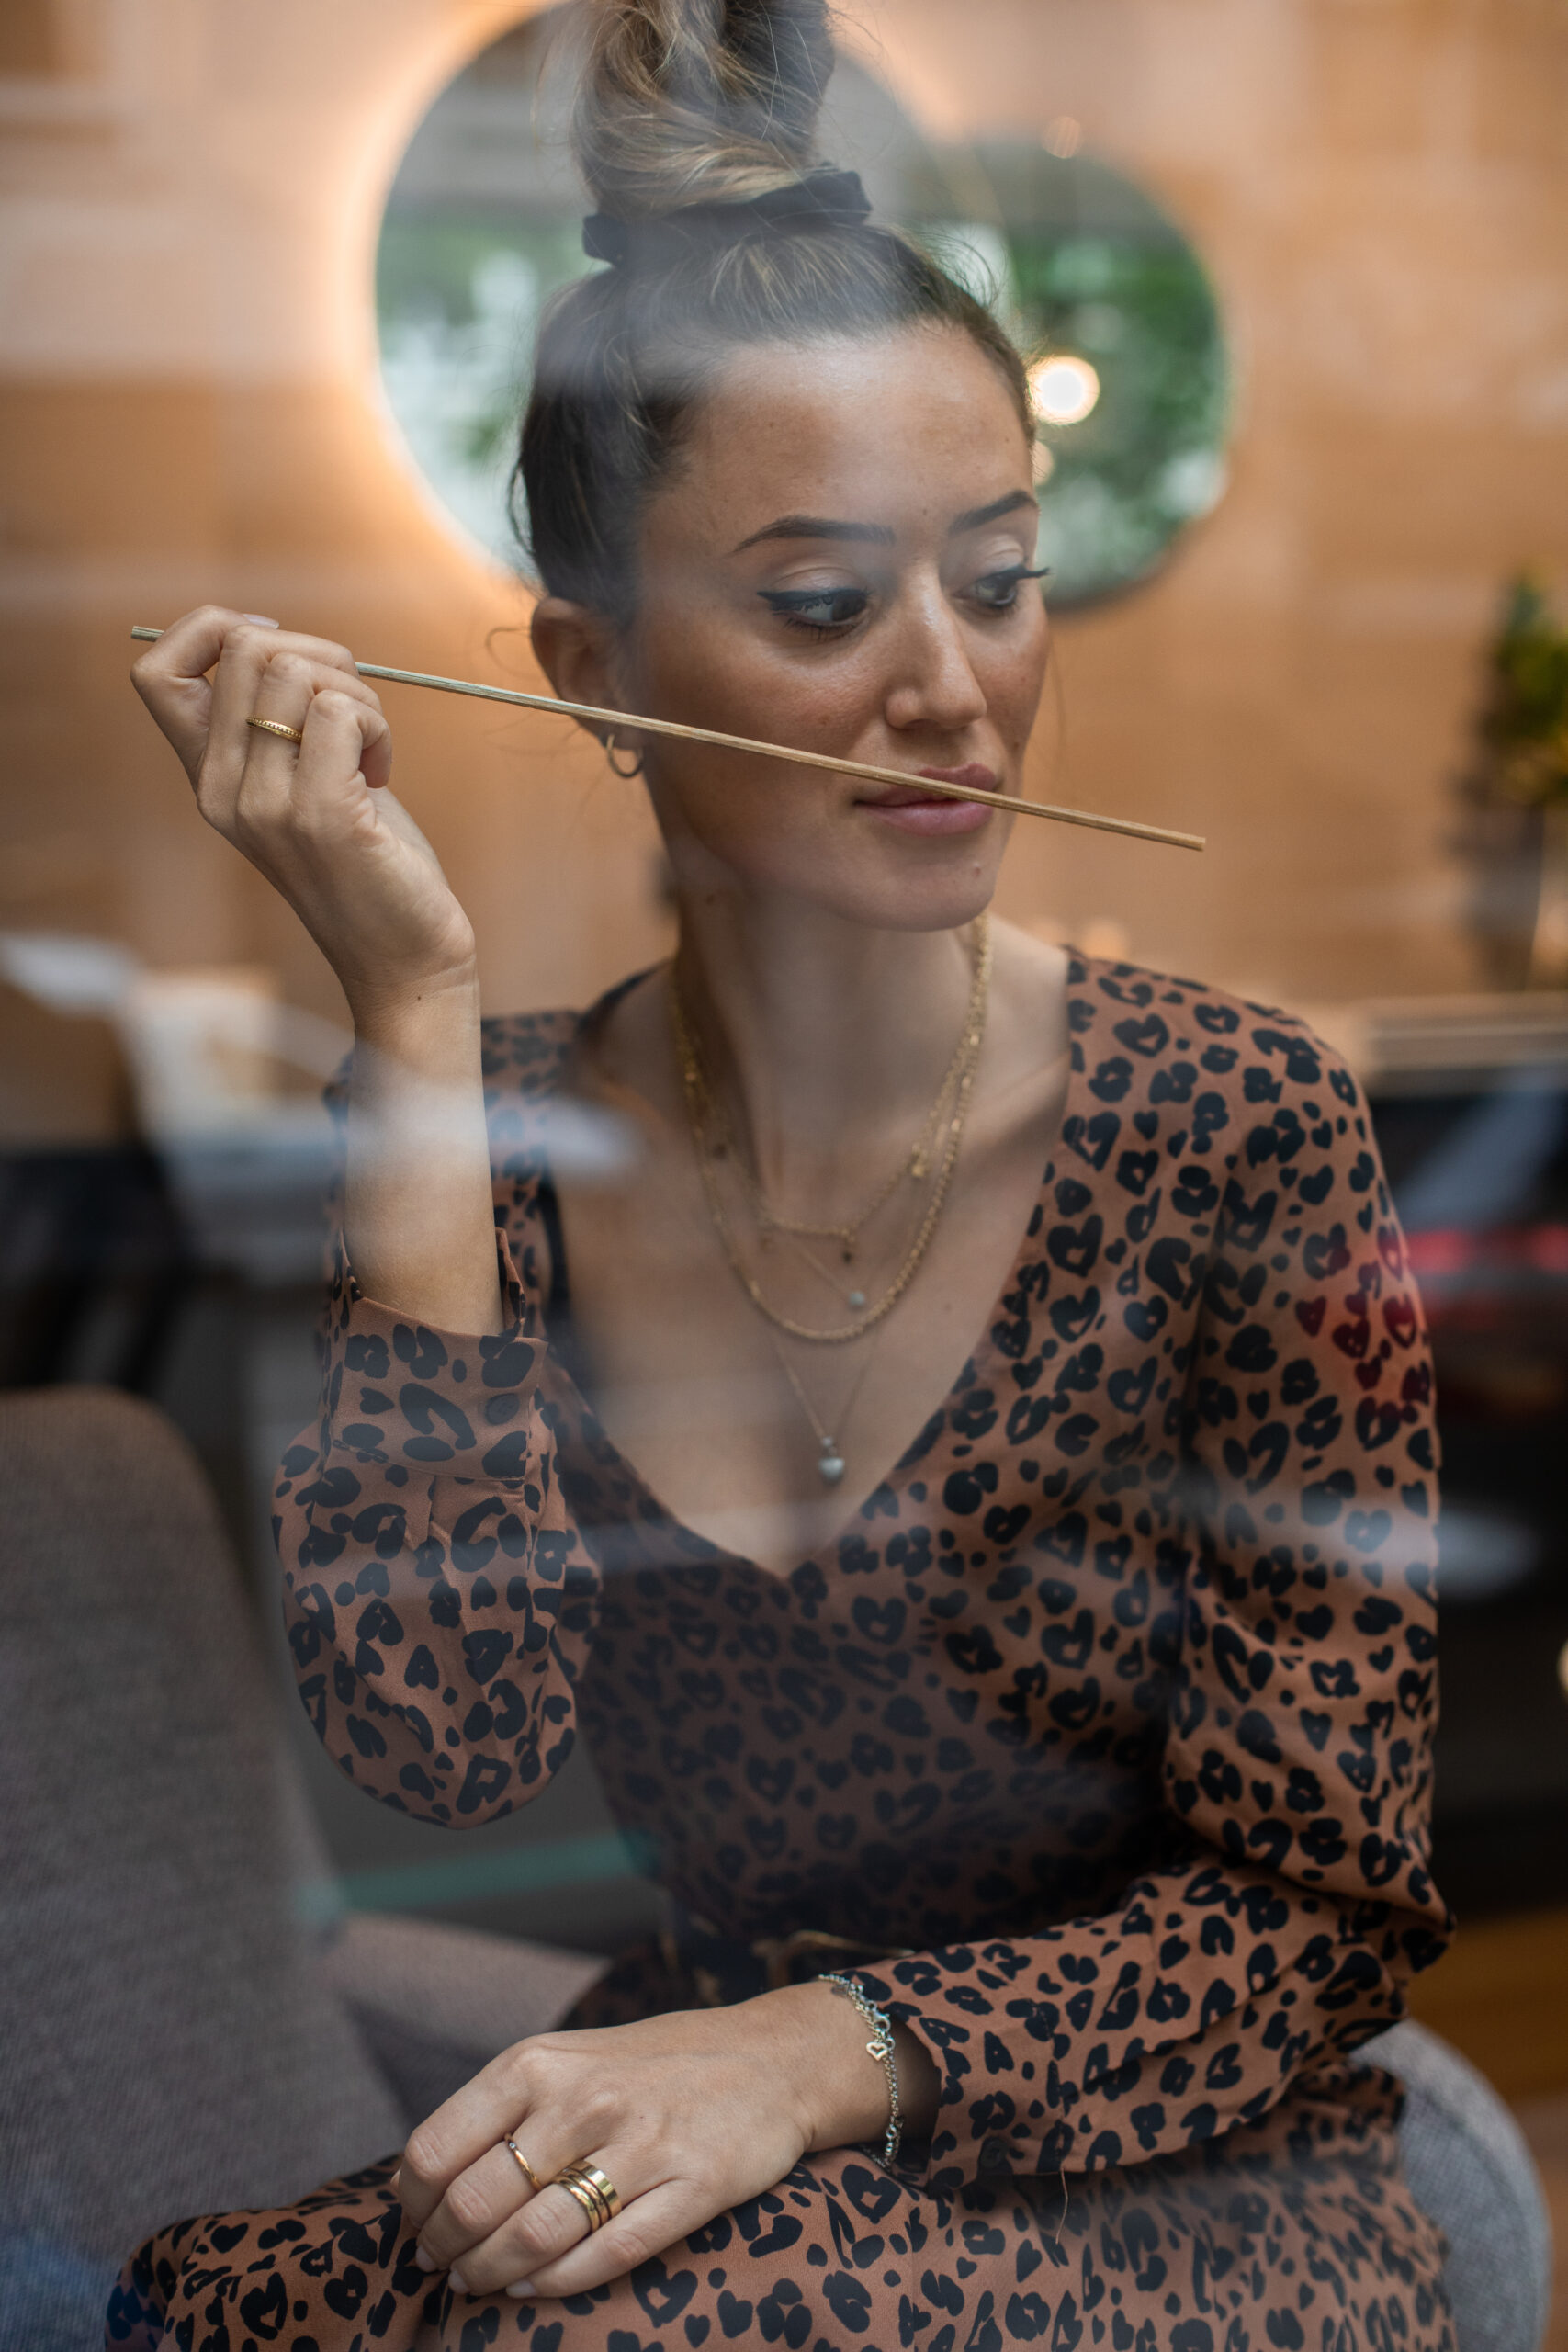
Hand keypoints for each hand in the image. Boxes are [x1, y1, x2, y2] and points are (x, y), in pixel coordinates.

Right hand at [131, 606, 475, 1013]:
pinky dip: (376, 723)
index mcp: (207, 779)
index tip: (280, 651)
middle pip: (243, 648)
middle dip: (319, 656)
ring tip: (368, 748)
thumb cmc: (365, 861)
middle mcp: (221, 790)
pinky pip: (338, 709)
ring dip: (356, 693)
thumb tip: (270, 638)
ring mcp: (265, 804)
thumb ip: (273, 723)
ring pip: (295, 670)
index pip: (155, 670)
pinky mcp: (320, 814)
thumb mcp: (302, 783)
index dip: (212, 629)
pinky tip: (381, 770)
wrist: (401, 957)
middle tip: (353, 714)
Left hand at [394, 1982, 913, 2302]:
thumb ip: (506, 2109)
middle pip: (478, 2202)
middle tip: (447, 2265)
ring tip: (481, 2284)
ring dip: (493, 2276)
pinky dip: (557, 2285)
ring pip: (534, 2237)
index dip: (414, 2204)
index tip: (418, 2225)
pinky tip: (535, 2290)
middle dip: (448, 2249)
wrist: (771, 2057)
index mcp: (540, 2062)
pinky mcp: (693, 2186)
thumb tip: (429, 2182)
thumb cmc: (654, 2065)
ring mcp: (642, 2143)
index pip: (437, 2148)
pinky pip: (606, 2255)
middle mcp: (585, 2098)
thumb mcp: (570, 2059)